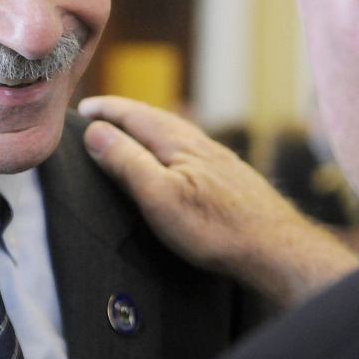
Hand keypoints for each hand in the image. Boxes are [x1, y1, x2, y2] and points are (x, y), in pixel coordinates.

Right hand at [79, 96, 358, 306]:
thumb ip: (126, 160)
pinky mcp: (229, 177)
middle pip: (154, 118)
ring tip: (128, 133)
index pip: (133, 113)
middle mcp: (199, 141)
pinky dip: (167, 144)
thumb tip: (95, 131)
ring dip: (146, 127)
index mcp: (178, 141)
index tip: (81, 109)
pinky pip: (189, 148)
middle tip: (99, 116)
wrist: (277, 250)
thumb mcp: (159, 196)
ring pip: (174, 132)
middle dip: (124, 113)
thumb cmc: (216, 228)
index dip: (106, 109)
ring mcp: (217, 158)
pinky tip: (172, 160)